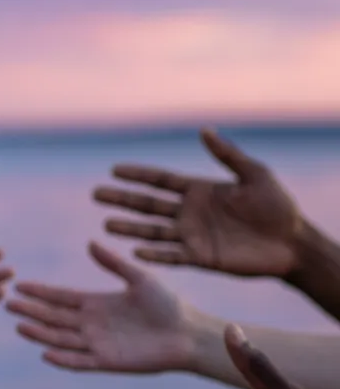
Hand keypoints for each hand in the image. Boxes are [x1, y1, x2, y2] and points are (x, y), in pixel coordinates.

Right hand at [7, 242, 193, 372]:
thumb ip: (113, 263)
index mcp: (97, 303)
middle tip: (7, 303)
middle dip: (32, 310)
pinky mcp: (108, 362)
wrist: (188, 333)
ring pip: (61, 338)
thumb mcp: (138, 278)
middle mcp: (92, 324)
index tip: (19, 285)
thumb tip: (90, 242)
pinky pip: (80, 361)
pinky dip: (63, 359)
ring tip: (20, 325)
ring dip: (40, 333)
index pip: (61, 297)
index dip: (40, 292)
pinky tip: (45, 353)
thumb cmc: (167, 304)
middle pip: (54, 317)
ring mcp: (98, 344)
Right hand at [93, 128, 302, 276]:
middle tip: (96, 194)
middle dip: (122, 199)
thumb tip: (204, 130)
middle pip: (148, 205)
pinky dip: (155, 254)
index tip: (113, 169)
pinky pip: (172, 256)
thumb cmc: (278, 206)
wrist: (293, 243)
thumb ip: (228, 155)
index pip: (160, 181)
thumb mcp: (254, 174)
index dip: (137, 175)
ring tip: (106, 224)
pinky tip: (136, 251)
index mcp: (198, 191)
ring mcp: (192, 236)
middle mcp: (189, 213)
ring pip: (153, 231)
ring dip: (130, 228)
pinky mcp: (201, 258)